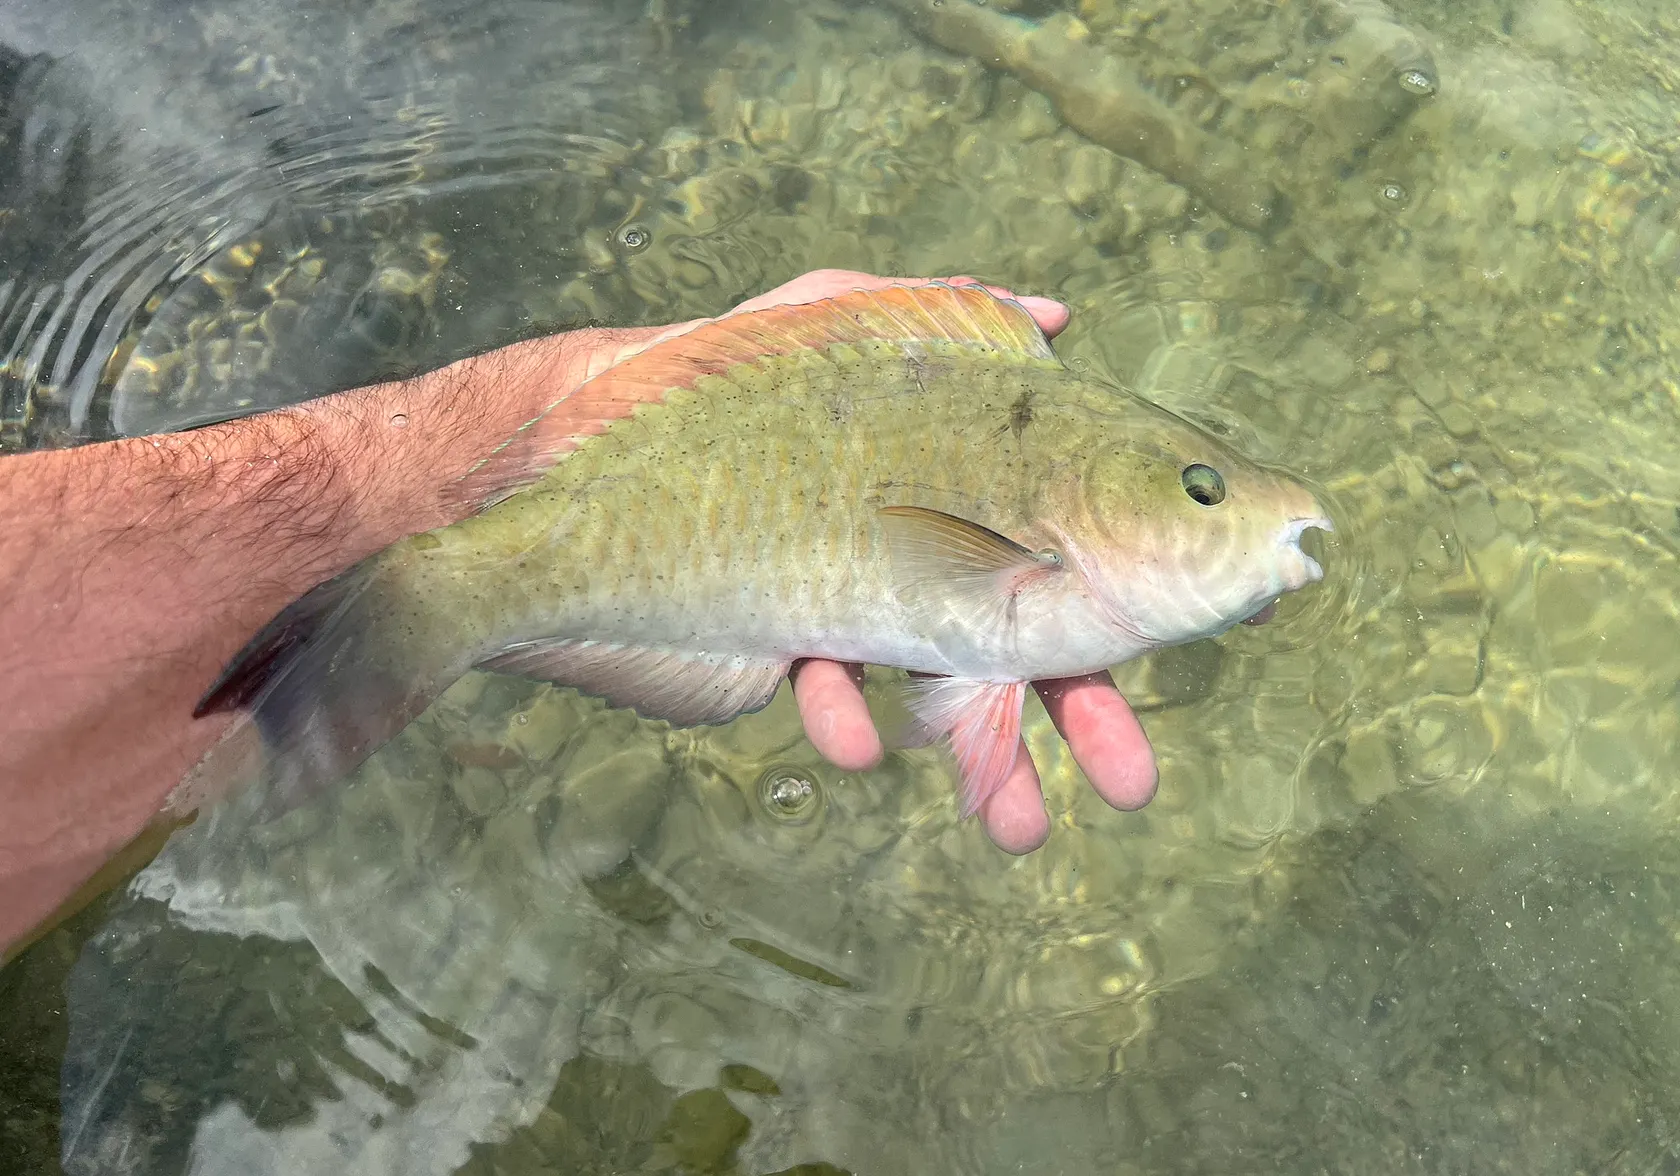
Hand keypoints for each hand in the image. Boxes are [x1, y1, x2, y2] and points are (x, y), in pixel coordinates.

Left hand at [622, 269, 1160, 853]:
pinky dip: (850, 725)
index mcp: (952, 491)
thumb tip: (1051, 314)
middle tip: (1129, 783)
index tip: (1190, 635)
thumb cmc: (722, 379)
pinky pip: (837, 704)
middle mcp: (914, 554)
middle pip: (1021, 644)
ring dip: (988, 765)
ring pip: (943, 699)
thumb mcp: (833, 319)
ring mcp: (855, 611)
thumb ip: (939, 313)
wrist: (581, 451)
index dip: (1121, 599)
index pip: (1058, 548)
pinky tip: (856, 739)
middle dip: (1080, 719)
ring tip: (1018, 826)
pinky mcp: (787, 652)